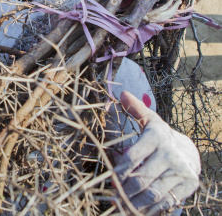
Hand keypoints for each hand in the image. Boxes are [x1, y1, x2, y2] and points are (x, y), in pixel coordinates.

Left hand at [114, 91, 200, 214]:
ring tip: (120, 208)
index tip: (109, 178)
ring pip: (153, 193)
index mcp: (157, 137)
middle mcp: (170, 154)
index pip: (134, 156)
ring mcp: (181, 172)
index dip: (119, 170)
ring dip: (135, 203)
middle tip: (111, 197)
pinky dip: (150, 210)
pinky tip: (136, 212)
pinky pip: (166, 202)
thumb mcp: (150, 121)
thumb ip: (136, 110)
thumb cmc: (160, 137)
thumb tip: (121, 94)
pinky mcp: (188, 186)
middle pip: (142, 178)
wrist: (189, 152)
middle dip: (124, 190)